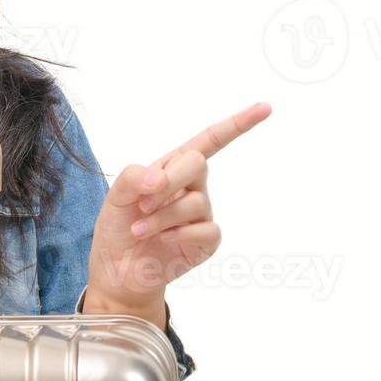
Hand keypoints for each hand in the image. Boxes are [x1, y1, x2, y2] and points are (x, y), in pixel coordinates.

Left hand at [85, 102, 271, 320]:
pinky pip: (206, 229)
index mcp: (172, 168)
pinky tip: (162, 240)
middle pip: (198, 163)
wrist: (118, 272)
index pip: (209, 140)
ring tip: (140, 229)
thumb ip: (132, 178)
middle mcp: (192, 187)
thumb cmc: (118, 229)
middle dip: (169, 180)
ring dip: (161, 216)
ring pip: (196, 202)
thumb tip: (158, 178)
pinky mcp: (206, 241)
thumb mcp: (114, 198)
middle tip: (143, 202)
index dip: (237, 124)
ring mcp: (201, 214)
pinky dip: (179, 234)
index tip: (265, 108)